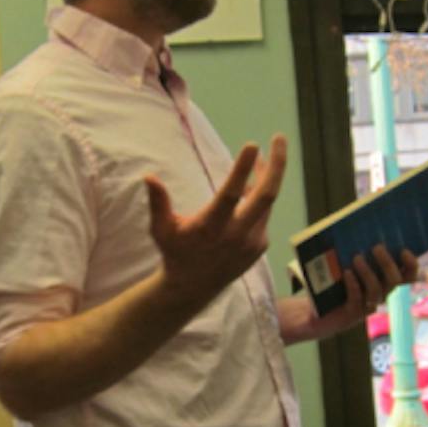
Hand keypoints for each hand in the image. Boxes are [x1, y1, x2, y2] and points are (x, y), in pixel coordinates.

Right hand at [143, 134, 287, 304]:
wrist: (194, 288)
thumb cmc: (175, 252)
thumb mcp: (161, 229)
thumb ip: (158, 203)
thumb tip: (148, 177)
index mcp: (212, 227)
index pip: (232, 194)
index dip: (243, 169)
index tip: (253, 144)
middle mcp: (237, 234)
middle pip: (267, 196)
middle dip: (277, 165)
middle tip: (279, 138)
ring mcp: (253, 242)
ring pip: (267, 202)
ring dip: (267, 176)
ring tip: (263, 157)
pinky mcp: (260, 246)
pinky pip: (264, 215)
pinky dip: (261, 197)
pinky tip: (255, 184)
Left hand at [310, 244, 420, 338]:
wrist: (311, 309)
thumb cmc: (332, 281)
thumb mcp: (346, 262)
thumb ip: (360, 250)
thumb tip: (366, 227)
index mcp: (384, 283)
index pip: (407, 277)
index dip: (411, 265)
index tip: (403, 250)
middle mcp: (380, 295)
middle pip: (395, 282)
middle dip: (388, 264)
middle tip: (377, 247)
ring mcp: (366, 306)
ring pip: (377, 291)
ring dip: (368, 272)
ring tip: (357, 258)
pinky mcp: (351, 314)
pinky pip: (357, 299)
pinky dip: (354, 285)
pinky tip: (347, 273)